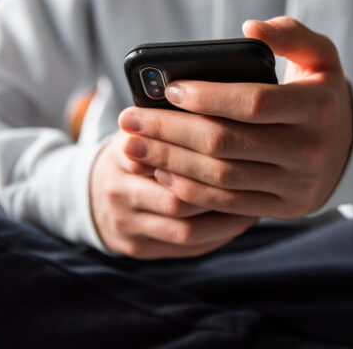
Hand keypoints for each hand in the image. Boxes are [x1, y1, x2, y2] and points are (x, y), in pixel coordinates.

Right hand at [89, 130, 258, 258]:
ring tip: (258, 203)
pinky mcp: (140, 249)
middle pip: (177, 198)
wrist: (93, 195)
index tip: (239, 148)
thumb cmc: (134, 153)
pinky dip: (219, 235)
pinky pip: (187, 248)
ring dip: (226, 219)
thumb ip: (168, 123)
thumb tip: (217, 104)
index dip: (202, 157)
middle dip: (221, 192)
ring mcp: (127, 226)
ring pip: (186, 230)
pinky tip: (242, 219)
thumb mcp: (140, 130)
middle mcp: (119, 193)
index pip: (164, 157)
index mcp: (121, 155)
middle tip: (259, 180)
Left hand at [118, 17, 352, 219]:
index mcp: (318, 107)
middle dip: (171, 131)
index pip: (254, 103)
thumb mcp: (321, 56)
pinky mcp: (285, 208)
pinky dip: (190, 190)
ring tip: (134, 145)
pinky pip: (228, 204)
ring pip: (222, 177)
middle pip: (227, 143)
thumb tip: (249, 28)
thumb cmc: (321, 95)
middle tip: (130, 119)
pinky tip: (162, 172)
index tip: (169, 89)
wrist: (350, 149)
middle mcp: (310, 150)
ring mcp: (297, 184)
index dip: (208, 97)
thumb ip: (290, 34)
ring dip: (171, 161)